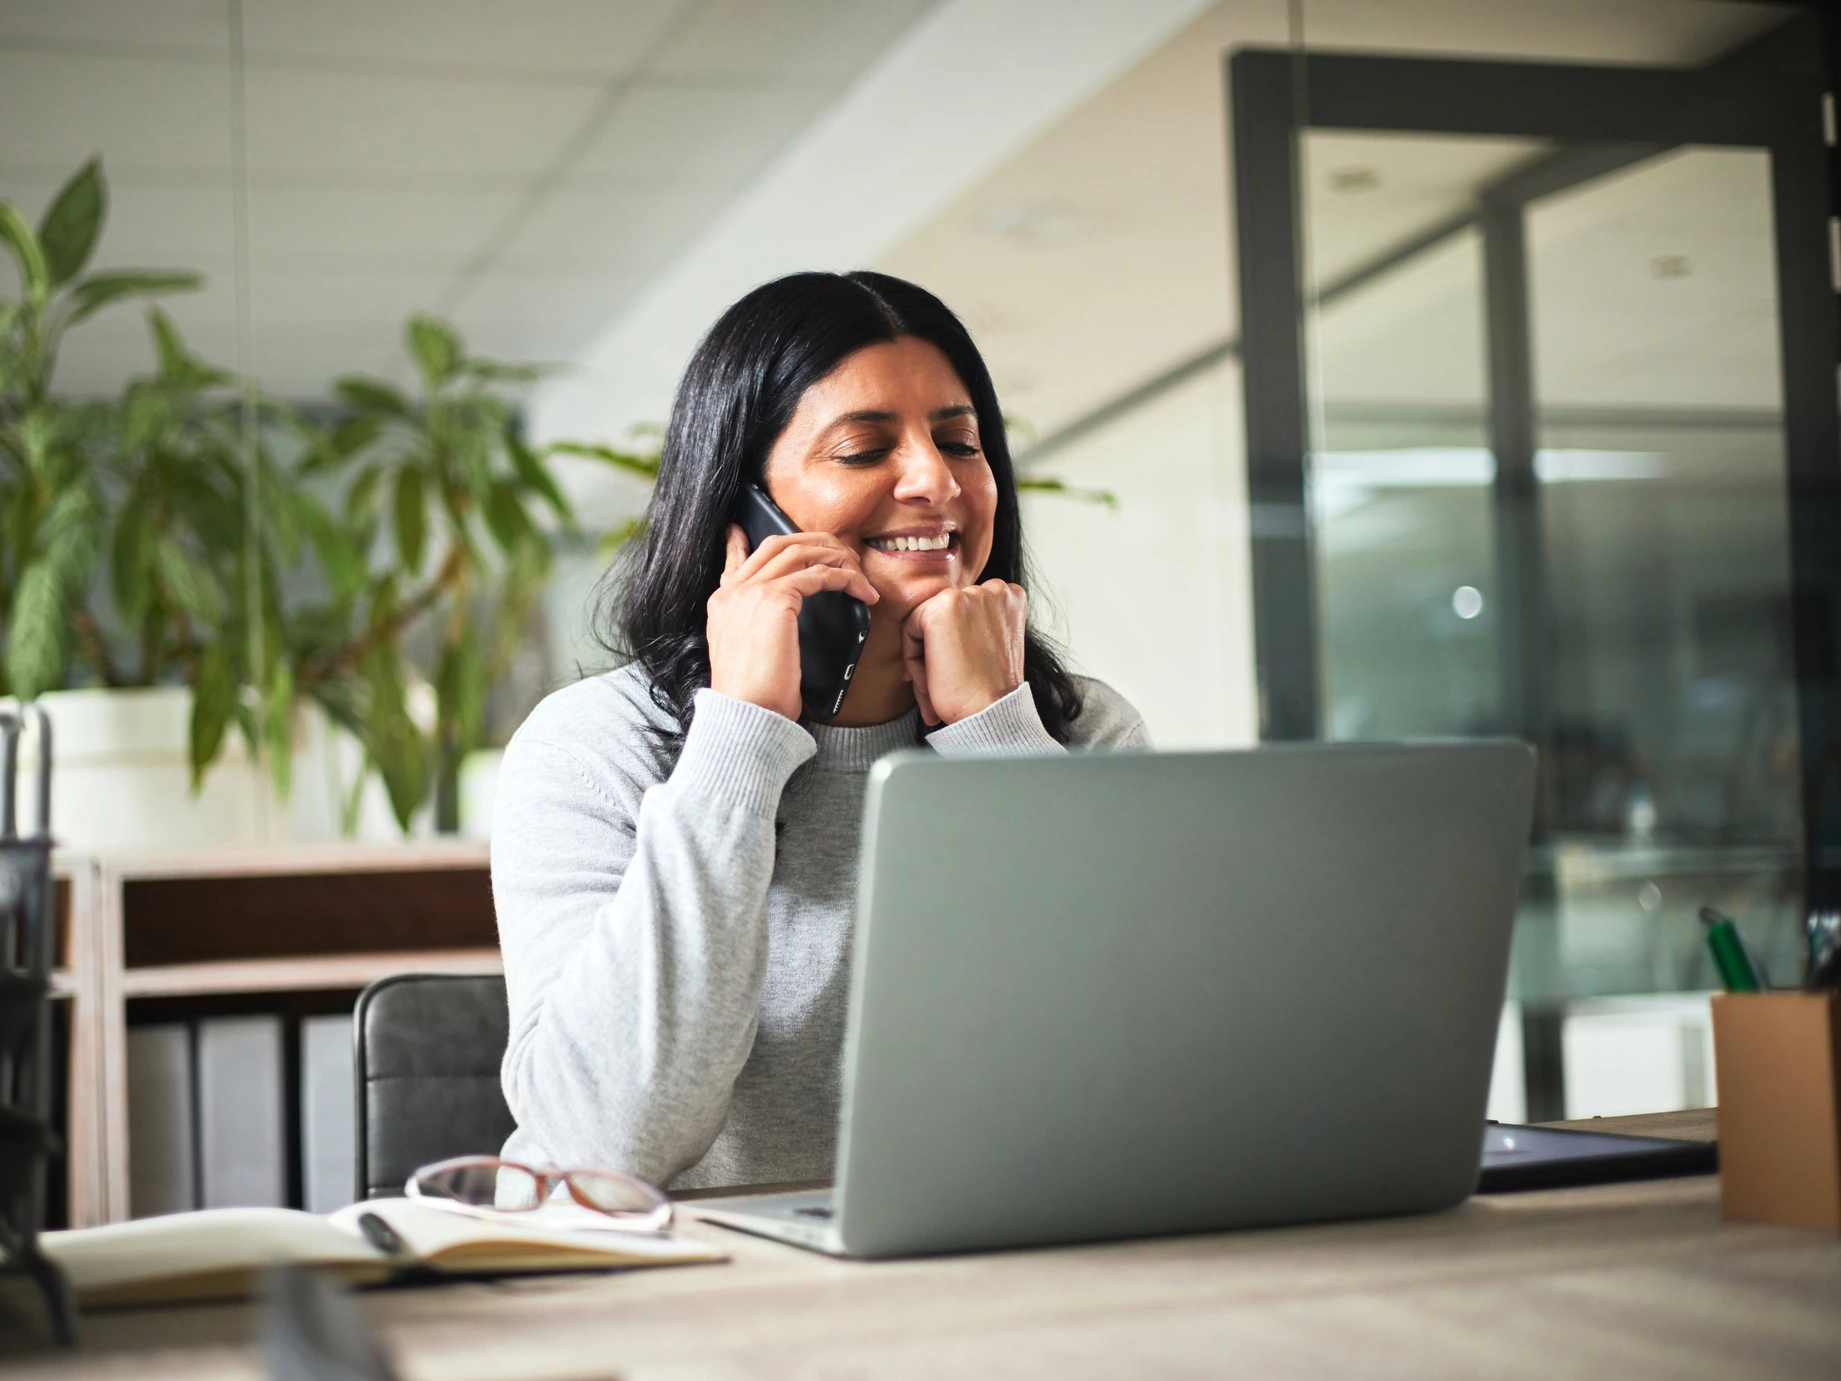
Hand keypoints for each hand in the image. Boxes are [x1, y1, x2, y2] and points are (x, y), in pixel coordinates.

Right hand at [707, 525, 877, 719]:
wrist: (745, 714)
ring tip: (859, 574)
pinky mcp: (776, 600)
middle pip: (777, 544)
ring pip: (801, 551)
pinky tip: (861, 591)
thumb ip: (757, 631)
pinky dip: (846, 578)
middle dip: (815, 542)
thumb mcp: (747, 657)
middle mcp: (734, 591)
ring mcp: (752, 592)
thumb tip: (780, 628)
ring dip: (836, 557)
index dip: (743, 541)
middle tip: (841, 554)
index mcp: (722, 604)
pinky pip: (819, 574)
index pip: (735, 560)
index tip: (746, 530)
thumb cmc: (754, 697)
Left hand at [900, 580, 1026, 725]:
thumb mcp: (991, 646)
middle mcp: (995, 589)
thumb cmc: (989, 689)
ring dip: (923, 656)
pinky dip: (913, 658)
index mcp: (1010, 597)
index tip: (956, 670)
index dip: (954, 644)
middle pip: (943, 614)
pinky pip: (910, 628)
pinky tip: (933, 678)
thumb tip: (935, 627)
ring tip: (937, 684)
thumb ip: (971, 625)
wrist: (990, 712)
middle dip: (935, 650)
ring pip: (924, 621)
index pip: (963, 612)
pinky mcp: (944, 607)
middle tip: (942, 683)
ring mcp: (969, 595)